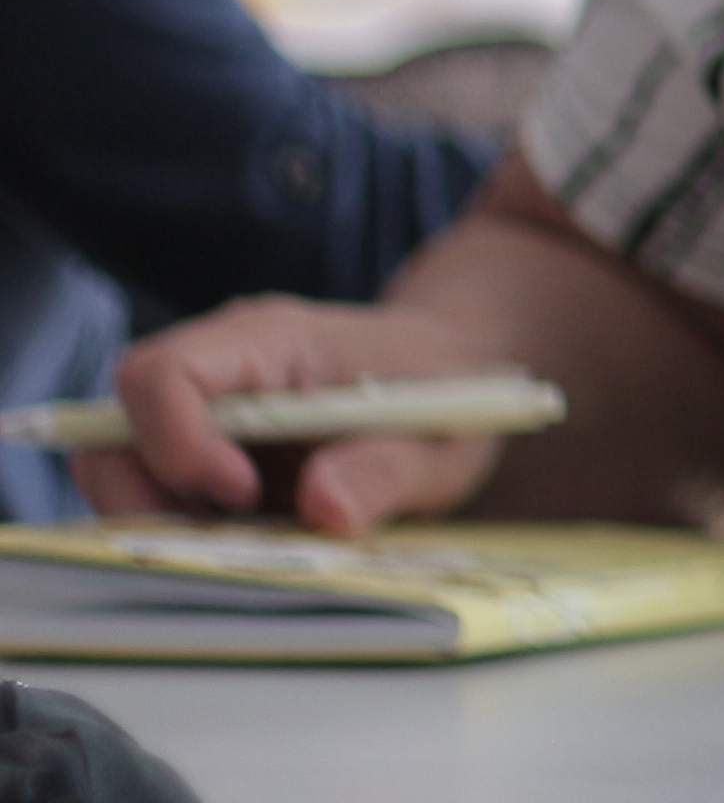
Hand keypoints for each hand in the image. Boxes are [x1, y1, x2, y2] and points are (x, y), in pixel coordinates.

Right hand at [78, 296, 522, 535]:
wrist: (453, 369)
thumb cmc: (446, 396)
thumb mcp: (442, 444)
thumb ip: (386, 472)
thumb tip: (321, 511)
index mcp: (271, 340)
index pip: (162, 375)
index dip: (178, 443)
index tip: (242, 493)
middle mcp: (221, 364)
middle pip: (114, 427)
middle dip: (142, 498)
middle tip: (221, 540)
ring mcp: (207, 404)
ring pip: (120, 462)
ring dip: (157, 517)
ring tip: (241, 540)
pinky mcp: (206, 442)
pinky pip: (153, 485)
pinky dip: (178, 523)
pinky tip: (245, 537)